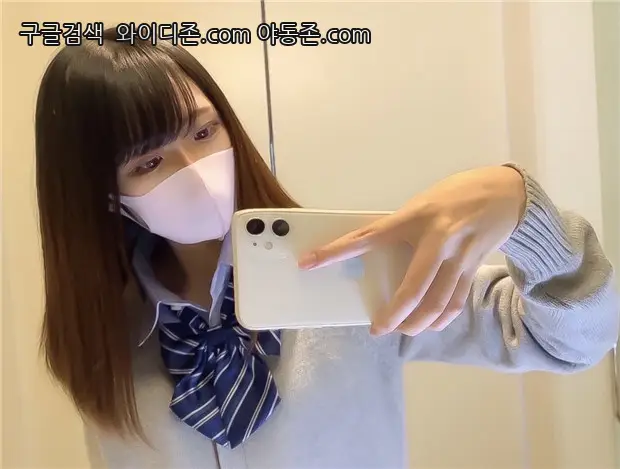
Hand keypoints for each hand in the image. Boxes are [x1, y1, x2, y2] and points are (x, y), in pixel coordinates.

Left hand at [298, 166, 526, 335]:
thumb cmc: (455, 194)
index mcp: (414, 218)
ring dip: (417, 323)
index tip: (309, 262)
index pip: (367, 238)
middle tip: (378, 328)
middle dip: (394, 315)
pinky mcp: (474, 268)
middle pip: (413, 288)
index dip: (335, 252)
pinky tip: (429, 324)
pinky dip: (441, 318)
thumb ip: (401, 228)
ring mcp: (459, 257)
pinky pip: (456, 302)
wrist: (506, 193)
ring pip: (437, 302)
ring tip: (401, 329)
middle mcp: (437, 239)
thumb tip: (377, 254)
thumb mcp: (421, 204)